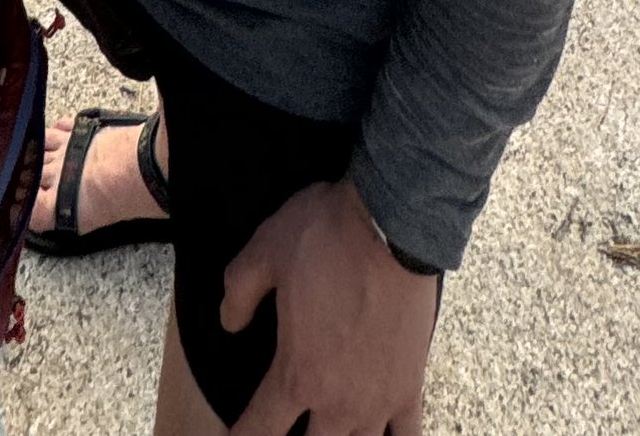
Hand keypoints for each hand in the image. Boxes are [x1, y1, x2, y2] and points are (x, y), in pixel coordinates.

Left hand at [220, 177, 439, 435]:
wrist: (392, 224)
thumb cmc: (328, 237)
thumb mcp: (265, 251)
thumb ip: (239, 292)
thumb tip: (229, 321)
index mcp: (296, 374)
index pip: (259, 429)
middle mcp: (337, 401)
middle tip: (285, 426)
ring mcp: (378, 399)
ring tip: (329, 429)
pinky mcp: (410, 385)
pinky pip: (406, 435)